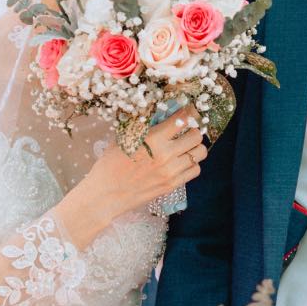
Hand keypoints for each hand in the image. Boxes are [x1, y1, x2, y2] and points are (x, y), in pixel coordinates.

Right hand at [58, 107, 206, 244]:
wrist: (106, 194)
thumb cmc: (110, 163)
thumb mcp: (124, 137)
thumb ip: (144, 126)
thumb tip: (160, 113)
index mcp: (153, 138)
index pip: (183, 119)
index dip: (188, 112)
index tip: (187, 111)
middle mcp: (166, 154)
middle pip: (197, 135)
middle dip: (193, 129)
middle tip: (186, 130)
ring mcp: (171, 171)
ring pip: (200, 153)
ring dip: (195, 147)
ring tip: (186, 146)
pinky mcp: (172, 185)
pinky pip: (196, 170)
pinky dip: (192, 164)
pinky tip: (181, 162)